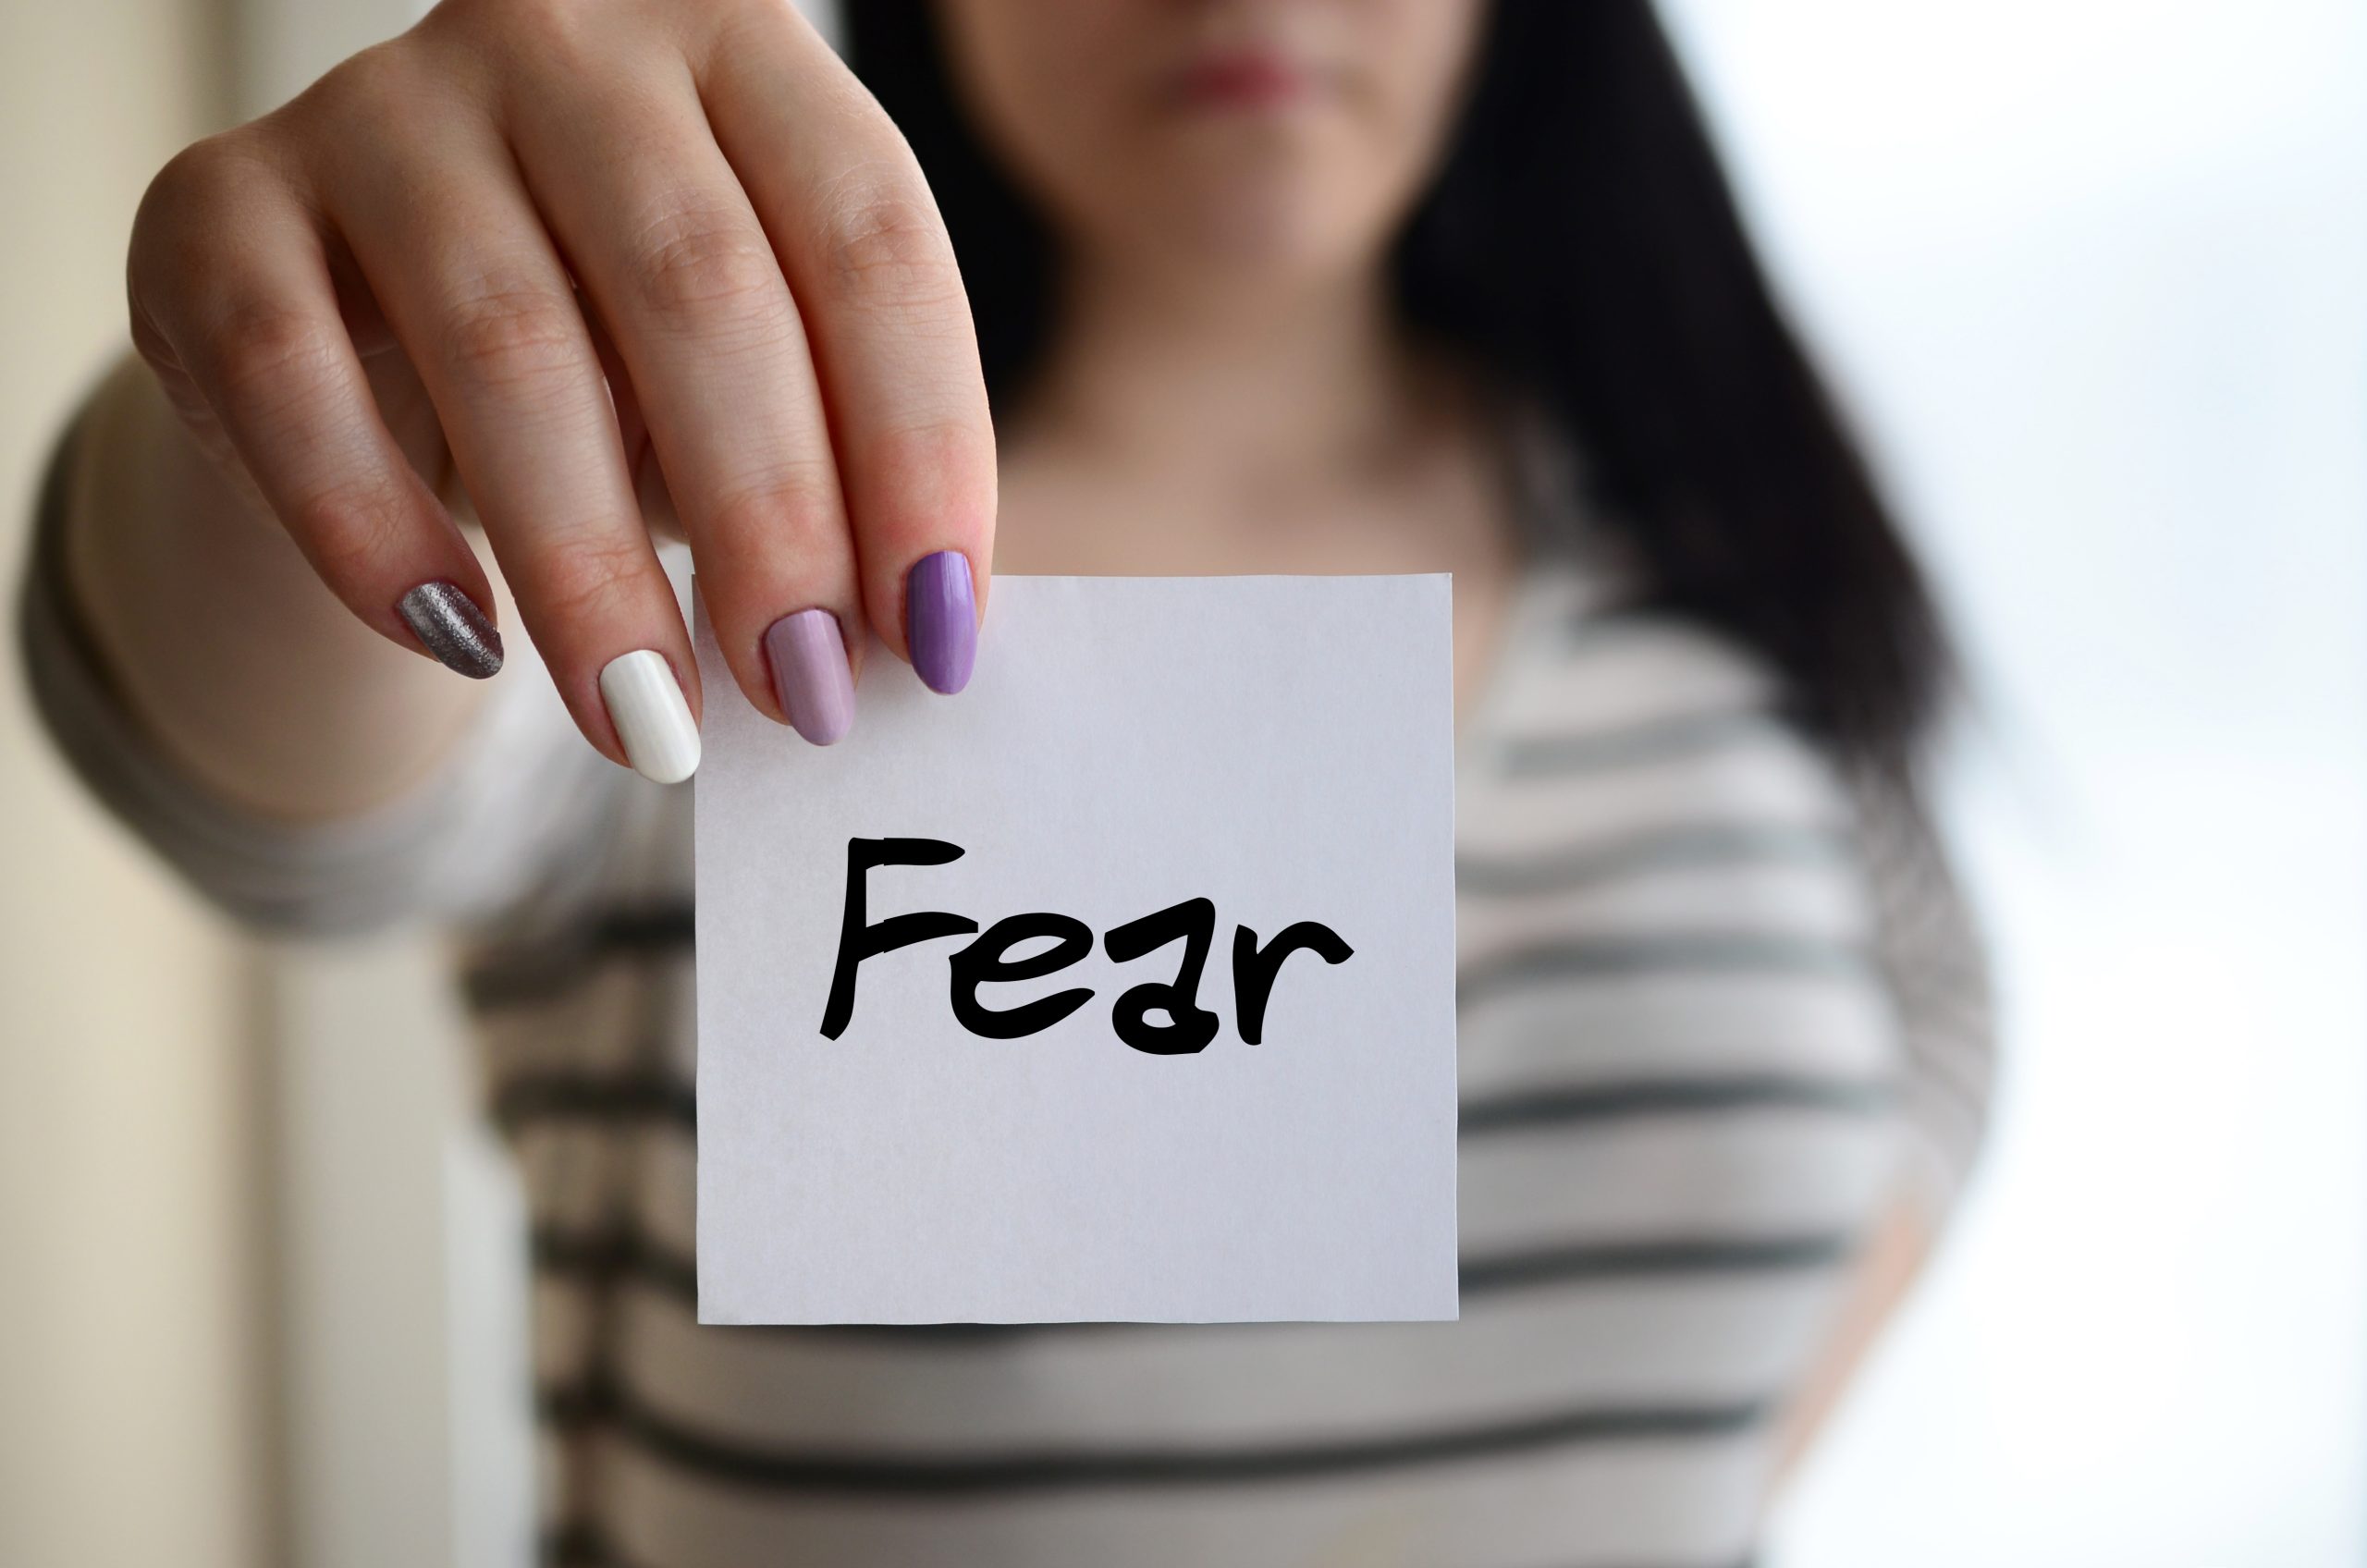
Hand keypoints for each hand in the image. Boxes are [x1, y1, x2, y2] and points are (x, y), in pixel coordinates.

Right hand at [126, 0, 993, 778]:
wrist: (380, 322)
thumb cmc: (625, 356)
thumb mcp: (760, 373)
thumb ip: (841, 462)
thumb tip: (929, 637)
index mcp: (738, 47)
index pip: (868, 237)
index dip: (919, 447)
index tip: (940, 635)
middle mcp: (561, 40)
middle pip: (696, 287)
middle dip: (770, 523)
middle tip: (808, 698)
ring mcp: (380, 108)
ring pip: (506, 349)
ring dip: (593, 573)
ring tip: (656, 729)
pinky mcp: (218, 205)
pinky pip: (288, 378)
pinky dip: (376, 532)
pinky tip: (467, 645)